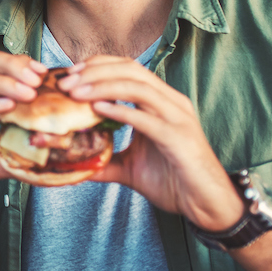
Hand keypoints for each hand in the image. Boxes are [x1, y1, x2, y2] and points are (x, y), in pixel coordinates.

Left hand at [59, 56, 242, 231]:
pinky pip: (146, 118)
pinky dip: (120, 110)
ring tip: (75, 93)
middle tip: (65, 83)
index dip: (97, 65)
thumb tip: (72, 163)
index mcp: (161, 101)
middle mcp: (171, 102)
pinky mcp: (178, 137)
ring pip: (137, 87)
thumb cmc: (173, 182)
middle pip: (130, 69)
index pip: (127, 68)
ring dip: (102, 86)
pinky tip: (98, 109)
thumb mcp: (129, 167)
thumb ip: (103, 159)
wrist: (206, 205)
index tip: (69, 75)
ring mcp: (177, 117)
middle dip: (94, 71)